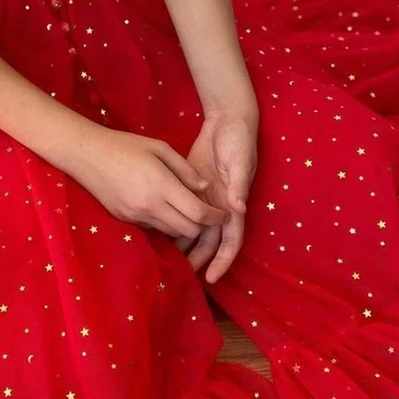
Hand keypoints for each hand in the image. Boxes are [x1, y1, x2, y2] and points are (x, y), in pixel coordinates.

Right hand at [66, 125, 229, 238]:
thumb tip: (205, 188)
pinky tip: (166, 208)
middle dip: (203, 225)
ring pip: (172, 233)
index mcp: (161, 185)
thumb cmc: (126, 146)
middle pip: (188, 230)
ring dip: (184, 226)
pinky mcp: (126, 220)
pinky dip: (166, 223)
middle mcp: (149, 206)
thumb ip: (185, 169)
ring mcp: (136, 216)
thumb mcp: (160, 148)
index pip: (197, 213)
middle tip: (208, 213)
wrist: (87, 155)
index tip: (223, 213)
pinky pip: (155, 228)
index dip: (215, 217)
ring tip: (188, 210)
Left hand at [177, 109, 257, 282]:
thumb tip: (238, 208)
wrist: (227, 120)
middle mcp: (220, 206)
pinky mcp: (191, 188)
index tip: (211, 279)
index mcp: (234, 204)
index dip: (223, 261)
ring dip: (184, 244)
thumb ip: (239, 183)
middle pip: (209, 241)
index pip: (231, 242)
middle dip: (198, 259)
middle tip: (180, 275)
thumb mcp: (240, 160)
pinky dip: (174, 222)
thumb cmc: (239, 140)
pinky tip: (158, 230)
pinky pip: (183, 210)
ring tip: (167, 260)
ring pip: (194, 229)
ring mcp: (205, 198)